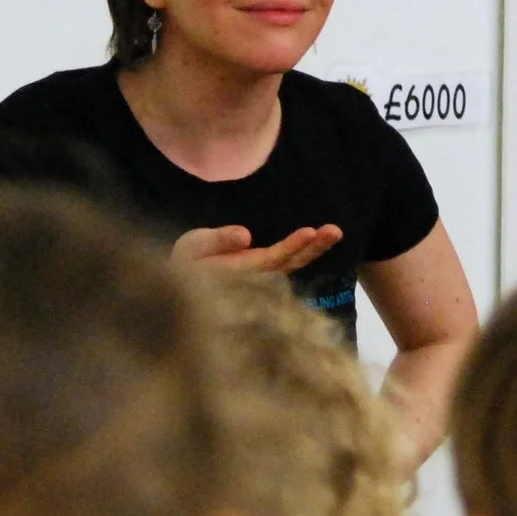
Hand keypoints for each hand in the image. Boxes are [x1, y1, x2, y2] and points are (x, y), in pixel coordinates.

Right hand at [172, 225, 344, 275]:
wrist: (180, 284)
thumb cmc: (184, 264)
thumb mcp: (192, 247)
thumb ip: (218, 240)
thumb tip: (246, 236)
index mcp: (239, 272)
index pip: (272, 259)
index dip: (292, 246)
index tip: (311, 232)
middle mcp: (255, 277)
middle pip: (290, 263)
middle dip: (313, 248)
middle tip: (336, 231)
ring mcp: (261, 277)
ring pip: (292, 263)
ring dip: (314, 248)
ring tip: (334, 231)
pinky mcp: (262, 270)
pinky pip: (287, 262)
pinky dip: (304, 250)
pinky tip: (319, 238)